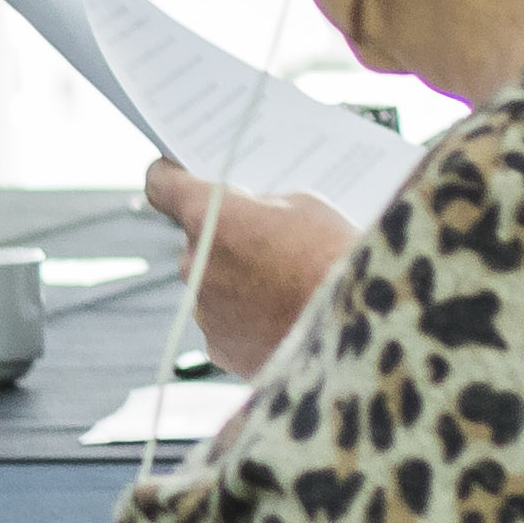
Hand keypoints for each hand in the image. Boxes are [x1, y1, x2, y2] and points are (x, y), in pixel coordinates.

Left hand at [143, 162, 350, 380]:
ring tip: (288, 287)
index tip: (174, 173)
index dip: (169, 177)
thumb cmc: (336, 257)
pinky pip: (228, 324)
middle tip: (267, 240)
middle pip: (198, 242)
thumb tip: (251, 217)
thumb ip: (262, 206)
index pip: (163, 185)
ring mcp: (204, 311)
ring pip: (214, 286)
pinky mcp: (221, 349)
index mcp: (209, 216)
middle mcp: (194, 264)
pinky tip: (286, 319)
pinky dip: (250, 321)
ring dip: (240, 283)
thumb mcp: (305, 205)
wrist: (360, 331)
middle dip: (227, 239)